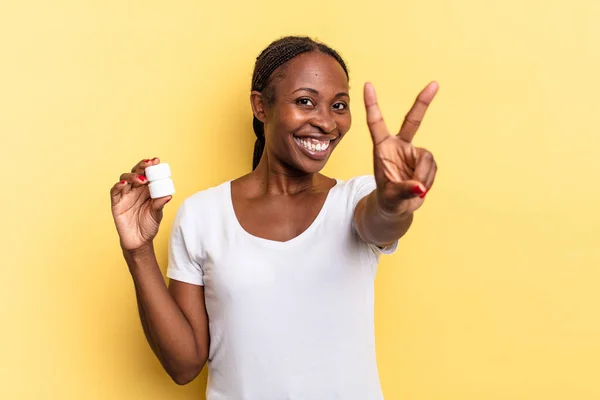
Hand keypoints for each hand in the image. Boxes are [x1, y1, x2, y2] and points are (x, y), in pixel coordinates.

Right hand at [110, 157, 171, 251]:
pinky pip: (115, 191)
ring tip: (141, 179)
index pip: (147, 174)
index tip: (156, 160)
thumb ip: (160, 204)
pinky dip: (118, 185)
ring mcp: (125, 196)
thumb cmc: (149, 226)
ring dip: (132, 176)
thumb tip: (168, 195)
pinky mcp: (116, 203)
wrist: (139, 241)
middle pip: (136, 173)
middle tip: (149, 164)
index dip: (151, 166)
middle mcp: (135, 190)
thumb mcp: (157, 214)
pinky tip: (124, 184)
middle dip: (142, 167)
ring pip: (125, 179)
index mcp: (146, 190)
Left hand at [364, 81, 438, 215]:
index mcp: (382, 147)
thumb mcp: (391, 196)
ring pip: (426, 159)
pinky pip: (432, 168)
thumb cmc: (388, 198)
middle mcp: (399, 145)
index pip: (376, 123)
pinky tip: (420, 188)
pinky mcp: (425, 160)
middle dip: (423, 102)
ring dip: (422, 176)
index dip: (372, 105)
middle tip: (434, 84)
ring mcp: (413, 152)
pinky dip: (427, 181)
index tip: (367, 85)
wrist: (397, 206)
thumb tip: (420, 188)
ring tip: (414, 190)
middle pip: (412, 121)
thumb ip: (404, 190)